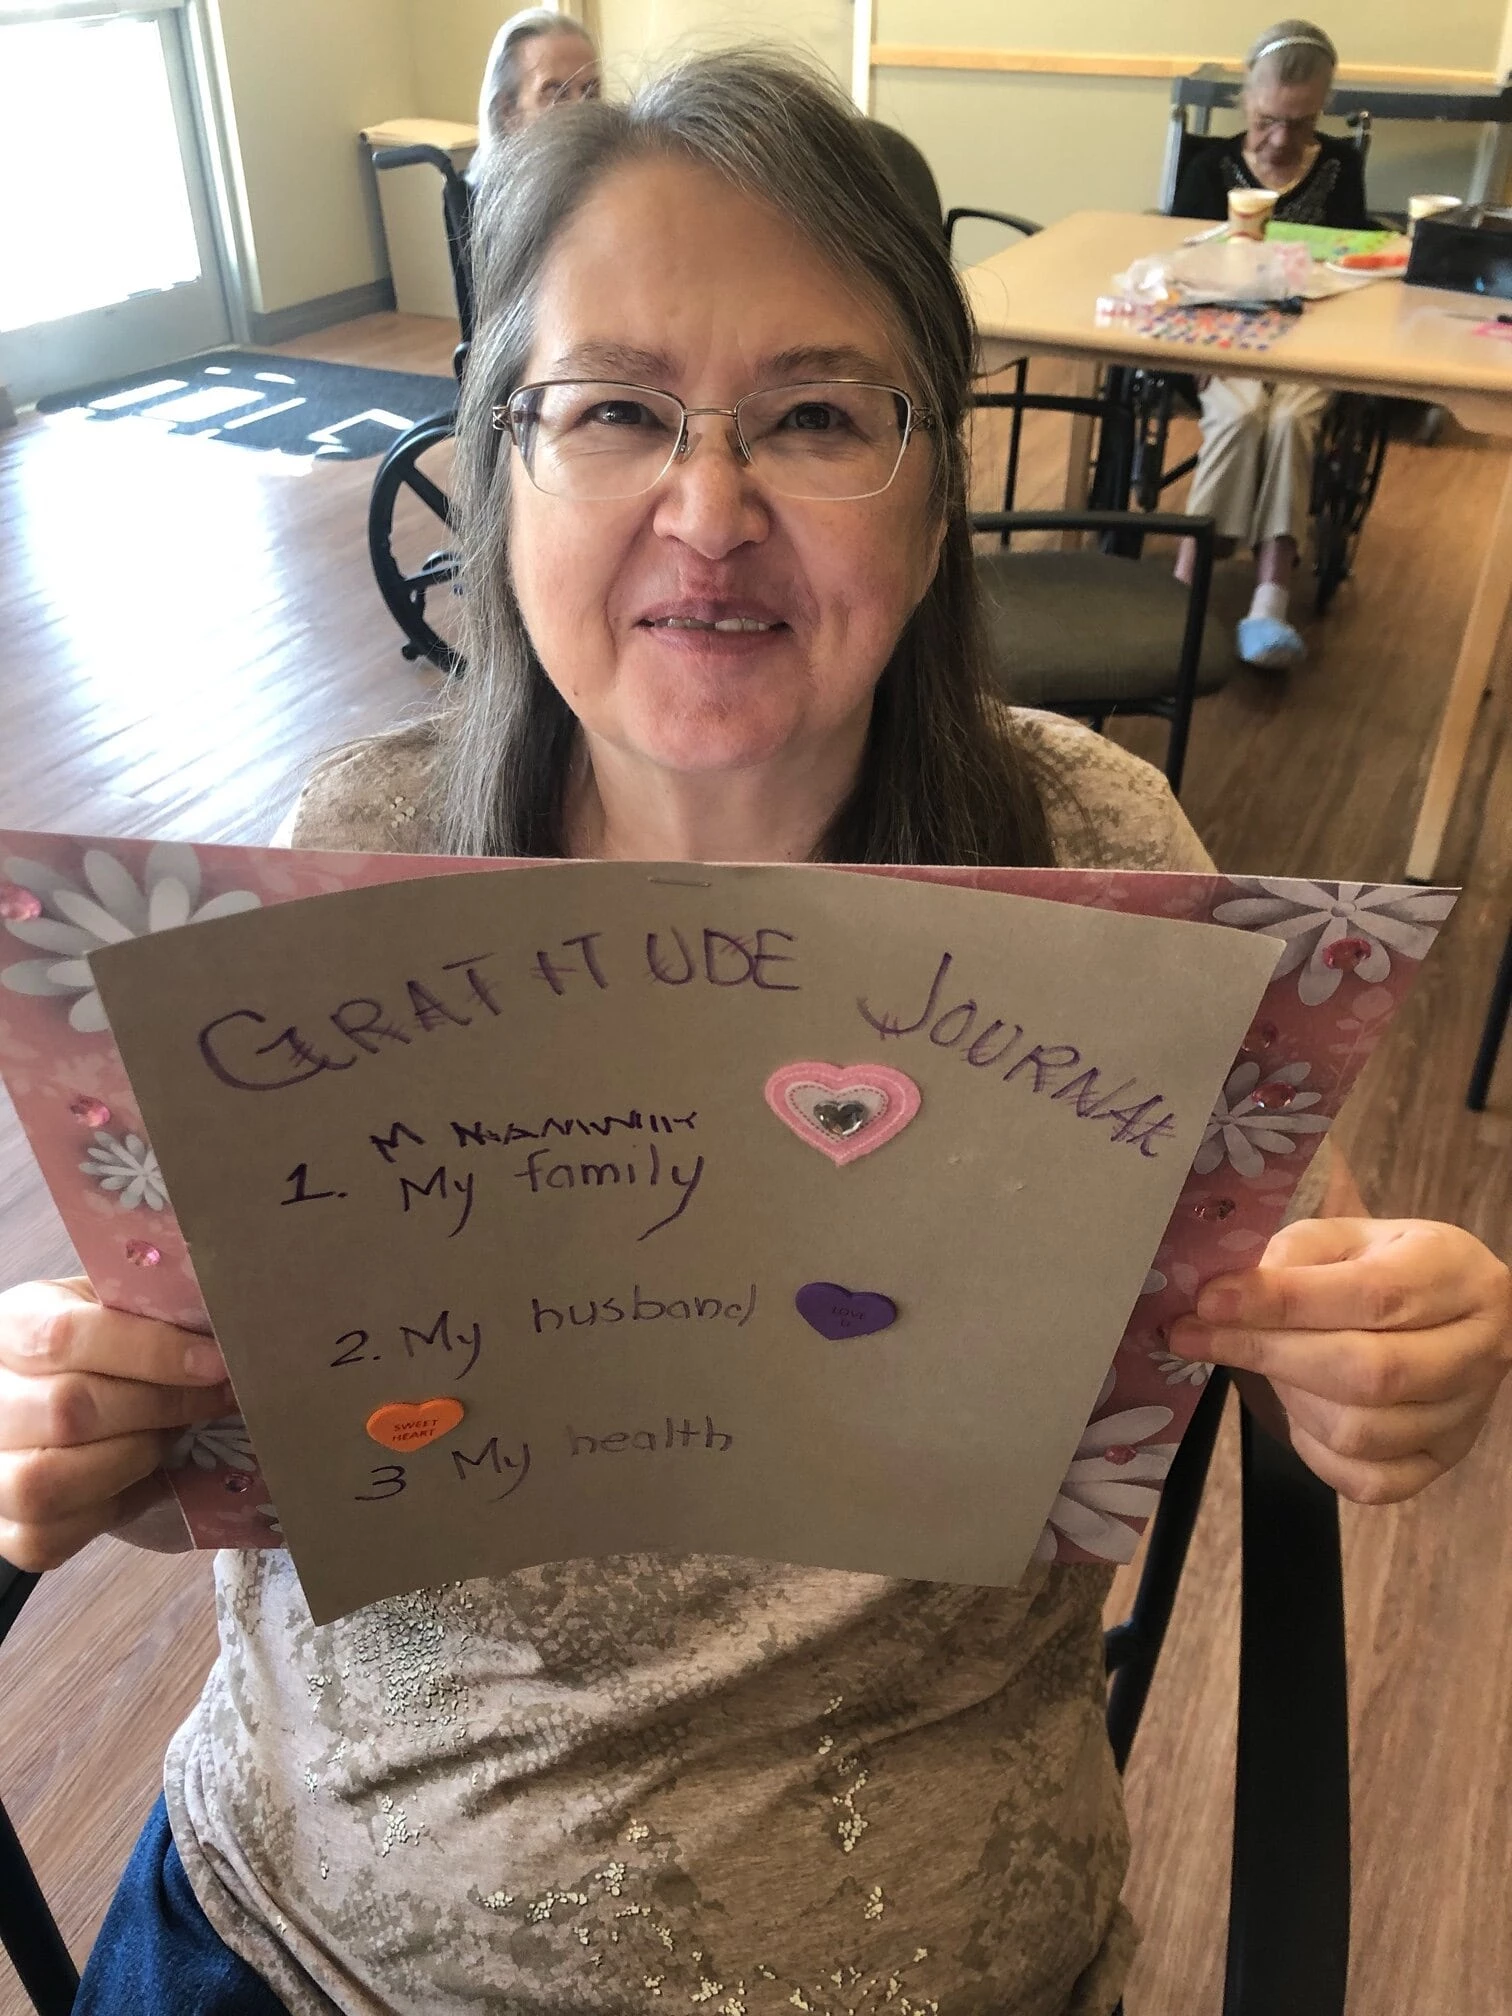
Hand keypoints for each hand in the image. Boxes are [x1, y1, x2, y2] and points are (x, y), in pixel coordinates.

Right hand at [0, 1278, 231, 1569]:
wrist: (60, 1398)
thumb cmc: (103, 1349)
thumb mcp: (118, 1309)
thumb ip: (155, 1311)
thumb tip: (224, 1319)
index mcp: (10, 1329)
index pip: (64, 1337)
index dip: (149, 1351)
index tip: (215, 1362)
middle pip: (68, 1412)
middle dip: (161, 1406)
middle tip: (217, 1397)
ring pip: (50, 1483)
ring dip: (134, 1460)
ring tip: (172, 1437)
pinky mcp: (4, 1530)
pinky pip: (49, 1538)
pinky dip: (112, 1511)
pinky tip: (145, 1480)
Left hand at [1168, 1218, 1511, 1503]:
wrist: (1434, 1307)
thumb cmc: (1377, 1264)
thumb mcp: (1339, 1236)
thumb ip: (1291, 1256)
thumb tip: (1227, 1298)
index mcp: (1454, 1272)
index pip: (1372, 1295)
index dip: (1284, 1302)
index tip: (1209, 1302)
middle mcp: (1479, 1346)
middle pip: (1370, 1372)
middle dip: (1268, 1354)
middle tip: (1195, 1336)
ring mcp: (1467, 1414)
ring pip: (1363, 1432)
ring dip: (1289, 1399)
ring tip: (1259, 1363)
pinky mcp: (1442, 1461)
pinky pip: (1368, 1480)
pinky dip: (1314, 1450)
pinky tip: (1295, 1409)